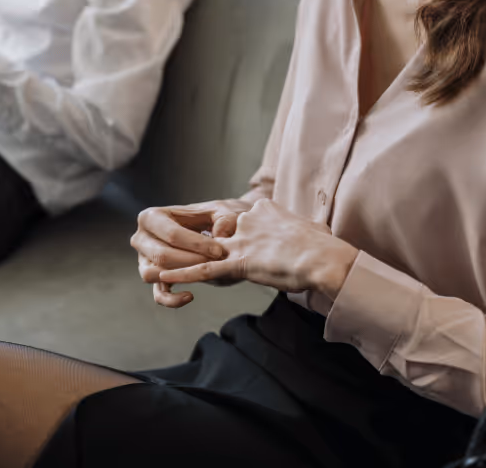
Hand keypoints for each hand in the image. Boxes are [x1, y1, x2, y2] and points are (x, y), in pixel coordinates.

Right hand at [131, 199, 253, 307]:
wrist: (215, 230)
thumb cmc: (214, 219)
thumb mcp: (224, 211)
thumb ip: (226, 219)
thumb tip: (219, 234)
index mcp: (152, 217)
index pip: (171, 234)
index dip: (197, 244)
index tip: (220, 251)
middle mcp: (141, 238)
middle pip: (161, 255)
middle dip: (191, 262)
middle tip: (216, 263)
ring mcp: (144, 259)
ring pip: (153, 274)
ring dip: (181, 276)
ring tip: (204, 272)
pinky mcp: (154, 278)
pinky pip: (158, 294)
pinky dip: (171, 299)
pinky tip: (190, 295)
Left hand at [158, 199, 358, 311]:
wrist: (326, 259)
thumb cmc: (327, 248)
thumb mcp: (312, 230)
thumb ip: (302, 231)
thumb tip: (316, 233)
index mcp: (264, 210)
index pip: (238, 220)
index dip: (232, 233)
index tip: (230, 239)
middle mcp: (247, 221)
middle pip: (219, 234)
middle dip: (203, 245)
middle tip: (190, 250)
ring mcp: (242, 241)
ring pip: (204, 251)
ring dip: (180, 258)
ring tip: (158, 263)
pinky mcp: (240, 262)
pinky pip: (204, 270)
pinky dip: (183, 274)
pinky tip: (165, 276)